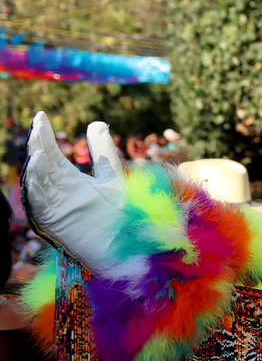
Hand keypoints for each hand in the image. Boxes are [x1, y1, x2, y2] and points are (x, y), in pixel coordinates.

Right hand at [23, 112, 125, 274]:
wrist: (126, 245)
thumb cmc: (119, 214)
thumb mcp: (112, 176)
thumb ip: (104, 152)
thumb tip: (97, 122)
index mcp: (68, 179)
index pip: (51, 153)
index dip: (44, 135)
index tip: (41, 115)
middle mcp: (57, 190)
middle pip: (42, 163)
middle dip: (38, 144)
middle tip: (38, 123)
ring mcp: (53, 205)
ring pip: (37, 180)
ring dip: (36, 163)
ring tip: (38, 146)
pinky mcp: (52, 220)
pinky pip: (39, 201)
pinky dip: (37, 184)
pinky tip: (39, 166)